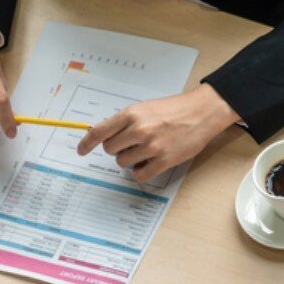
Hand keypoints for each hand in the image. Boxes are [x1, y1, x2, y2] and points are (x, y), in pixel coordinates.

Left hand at [76, 84, 237, 182]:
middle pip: (110, 150)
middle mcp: (139, 130)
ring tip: (144, 151)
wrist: (202, 112)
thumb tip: (104, 136)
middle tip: (130, 145)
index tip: (80, 151)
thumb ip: (125, 121)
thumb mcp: (144, 108)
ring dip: (130, 160)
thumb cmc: (173, 109)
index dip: (86, 143)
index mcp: (131, 114)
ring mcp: (151, 147)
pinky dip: (140, 172)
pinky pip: (139, 175)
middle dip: (117, 149)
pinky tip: (148, 164)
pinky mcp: (164, 160)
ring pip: (123, 163)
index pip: (99, 132)